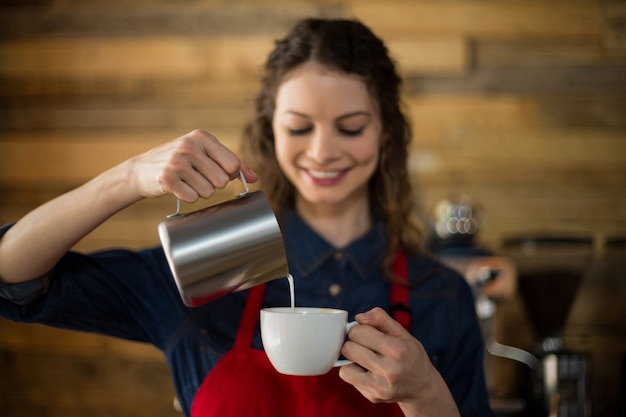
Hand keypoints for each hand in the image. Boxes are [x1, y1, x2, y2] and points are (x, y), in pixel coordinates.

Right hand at [128, 129, 257, 201]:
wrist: (141, 170)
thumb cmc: (179, 162)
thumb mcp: (204, 155)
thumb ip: (231, 163)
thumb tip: (254, 178)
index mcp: (202, 137)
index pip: (234, 164)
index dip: (229, 175)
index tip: (216, 172)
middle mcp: (190, 146)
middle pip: (223, 181)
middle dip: (213, 185)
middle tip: (197, 177)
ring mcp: (177, 161)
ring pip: (208, 192)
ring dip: (199, 192)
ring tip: (186, 181)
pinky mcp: (167, 178)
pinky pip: (192, 197)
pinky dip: (187, 197)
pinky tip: (177, 187)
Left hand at [339, 307, 458, 415]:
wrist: (422, 387)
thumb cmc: (410, 355)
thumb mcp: (402, 332)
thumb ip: (380, 318)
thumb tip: (359, 317)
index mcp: (397, 350)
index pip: (358, 332)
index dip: (359, 329)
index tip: (367, 333)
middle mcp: (389, 370)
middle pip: (348, 349)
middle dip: (354, 343)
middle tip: (366, 346)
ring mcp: (380, 387)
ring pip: (344, 367)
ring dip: (351, 360)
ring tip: (366, 358)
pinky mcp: (373, 397)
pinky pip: (348, 378)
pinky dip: (353, 372)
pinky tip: (367, 371)